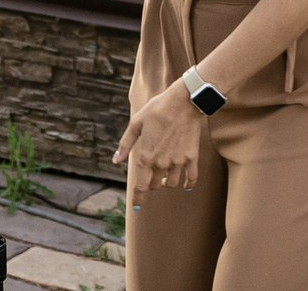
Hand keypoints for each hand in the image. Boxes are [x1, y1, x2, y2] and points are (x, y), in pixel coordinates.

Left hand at [115, 83, 202, 200]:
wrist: (185, 101)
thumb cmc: (158, 109)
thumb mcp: (136, 123)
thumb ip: (125, 144)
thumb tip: (116, 160)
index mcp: (146, 156)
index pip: (139, 186)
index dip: (137, 198)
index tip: (136, 206)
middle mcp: (162, 162)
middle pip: (155, 184)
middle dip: (150, 184)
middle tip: (150, 178)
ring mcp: (178, 161)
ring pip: (171, 183)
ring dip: (166, 182)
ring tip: (165, 176)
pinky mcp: (191, 156)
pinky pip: (191, 177)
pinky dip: (189, 183)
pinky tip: (186, 185)